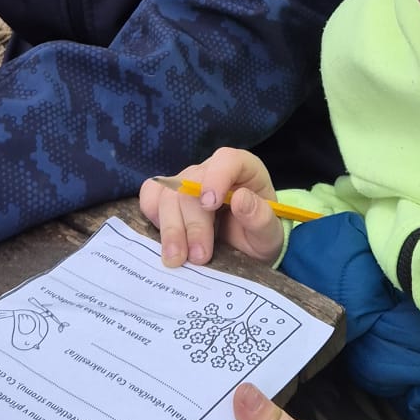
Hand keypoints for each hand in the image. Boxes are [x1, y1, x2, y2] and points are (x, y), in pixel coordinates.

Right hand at [138, 147, 282, 267]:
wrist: (245, 250)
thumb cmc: (258, 236)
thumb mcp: (269, 235)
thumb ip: (261, 218)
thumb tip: (240, 200)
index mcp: (243, 169)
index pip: (226, 160)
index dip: (215, 178)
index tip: (210, 205)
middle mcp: (211, 170)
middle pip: (190, 185)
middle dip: (193, 224)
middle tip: (199, 257)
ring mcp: (186, 182)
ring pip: (167, 195)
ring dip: (171, 229)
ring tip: (178, 259)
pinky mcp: (167, 196)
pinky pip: (150, 198)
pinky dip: (152, 219)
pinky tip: (166, 242)